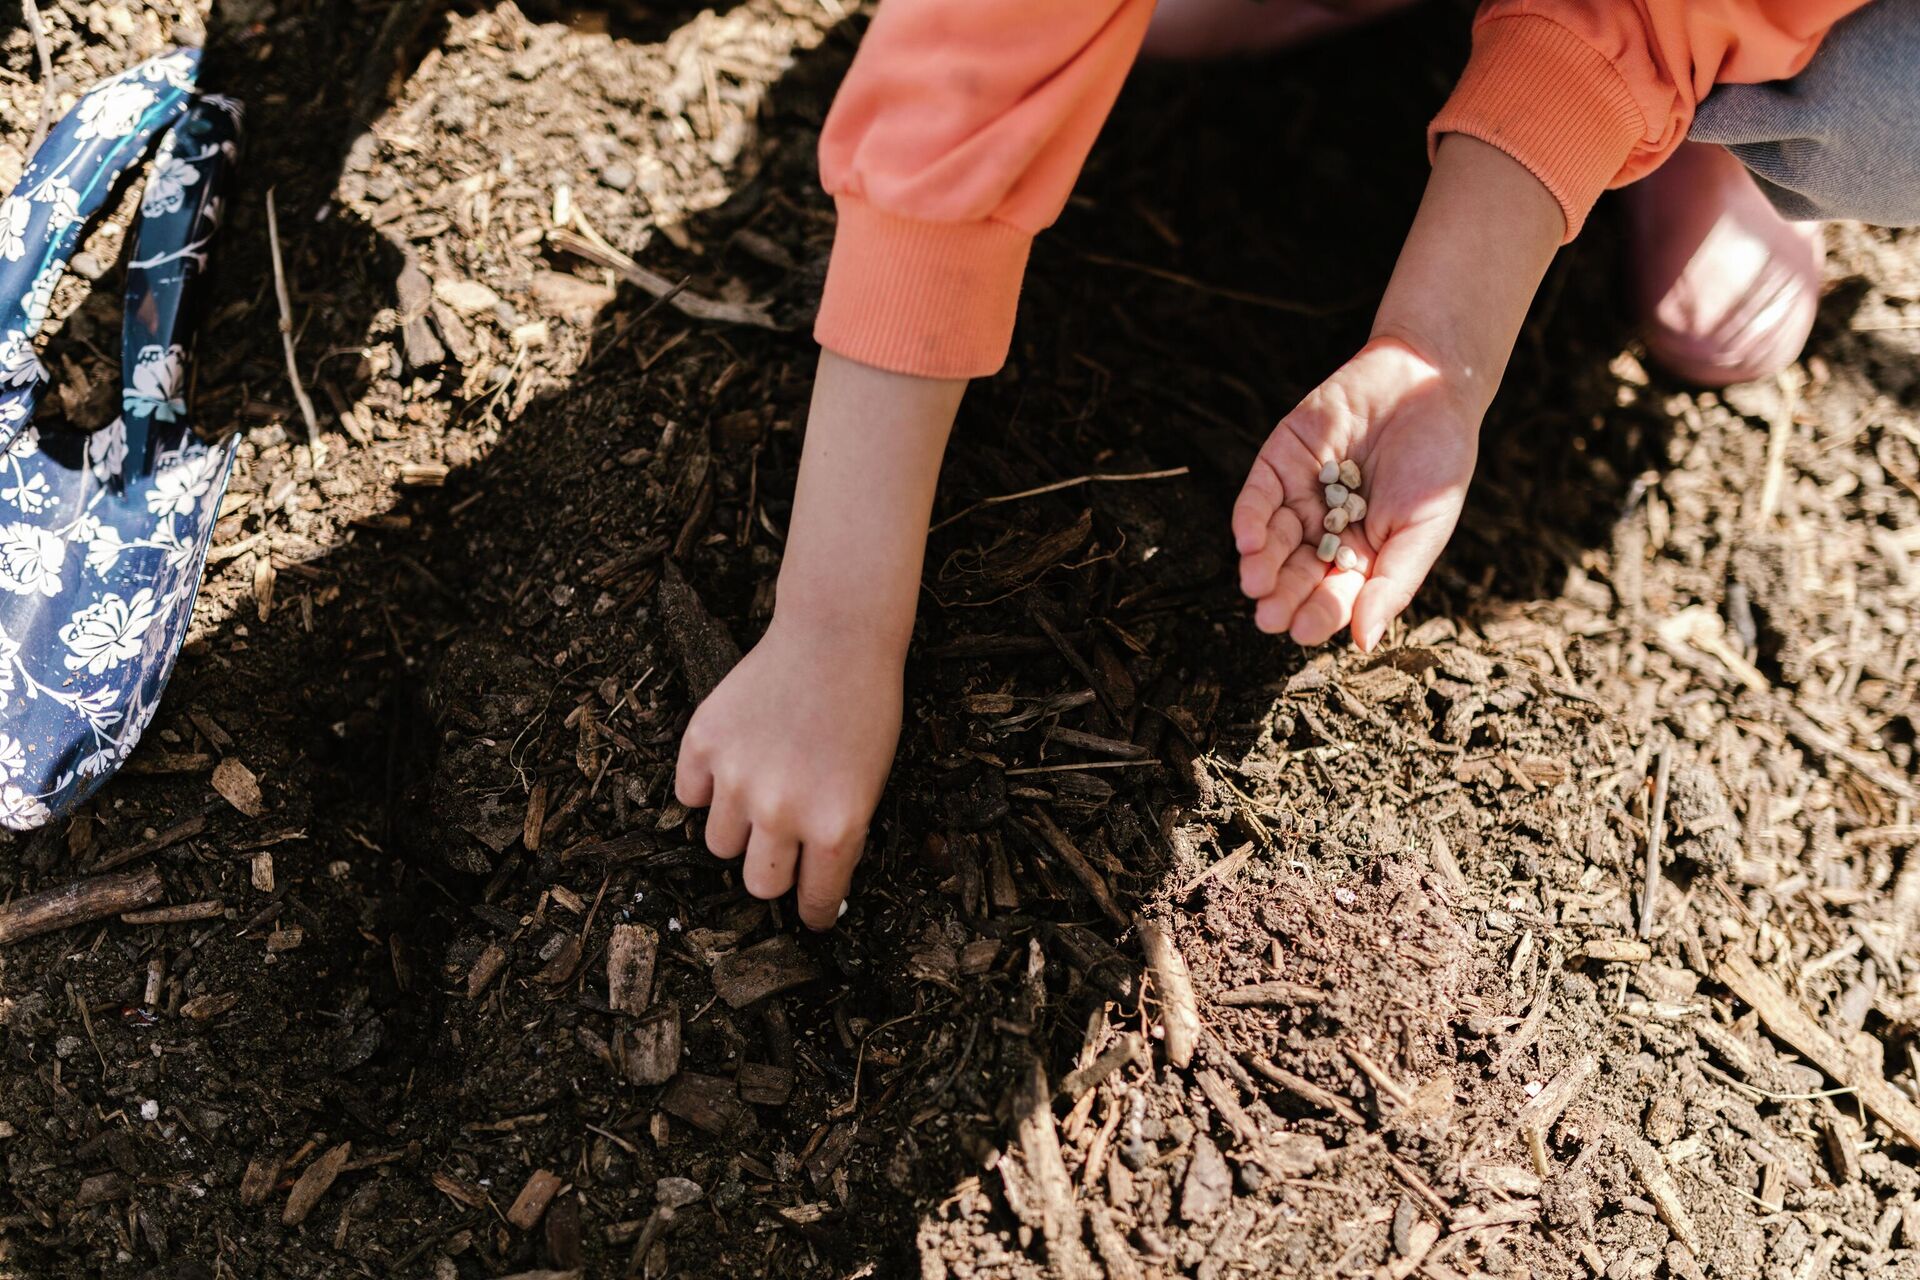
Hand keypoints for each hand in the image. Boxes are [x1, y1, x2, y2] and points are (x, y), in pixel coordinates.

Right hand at [674, 616, 905, 929]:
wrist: (836, 637)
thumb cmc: (865, 709)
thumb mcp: (870, 784)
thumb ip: (836, 834)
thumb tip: (808, 881)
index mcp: (835, 827)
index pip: (814, 900)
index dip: (815, 912)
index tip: (813, 915)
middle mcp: (782, 811)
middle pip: (758, 884)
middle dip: (773, 871)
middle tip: (783, 844)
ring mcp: (737, 778)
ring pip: (718, 844)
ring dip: (738, 828)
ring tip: (760, 790)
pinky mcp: (703, 744)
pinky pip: (689, 794)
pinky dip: (706, 787)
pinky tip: (732, 762)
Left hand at [1231, 337, 1478, 649]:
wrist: (1429, 383)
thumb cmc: (1438, 462)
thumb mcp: (1424, 529)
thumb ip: (1392, 583)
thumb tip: (1363, 642)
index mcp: (1363, 557)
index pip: (1333, 595)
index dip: (1317, 614)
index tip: (1302, 631)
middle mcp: (1326, 532)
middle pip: (1296, 574)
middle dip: (1281, 595)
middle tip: (1268, 616)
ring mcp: (1301, 497)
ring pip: (1272, 541)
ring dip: (1261, 563)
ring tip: (1255, 582)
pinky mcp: (1281, 461)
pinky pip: (1258, 496)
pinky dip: (1250, 519)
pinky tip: (1248, 541)